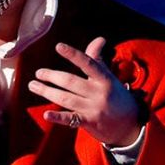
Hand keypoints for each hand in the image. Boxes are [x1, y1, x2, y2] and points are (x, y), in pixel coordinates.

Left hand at [27, 37, 141, 145]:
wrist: (130, 125)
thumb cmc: (116, 97)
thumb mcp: (109, 77)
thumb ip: (98, 59)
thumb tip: (99, 38)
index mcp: (104, 79)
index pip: (88, 63)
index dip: (73, 54)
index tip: (58, 46)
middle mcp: (99, 93)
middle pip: (71, 82)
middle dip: (52, 76)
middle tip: (38, 73)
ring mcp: (94, 109)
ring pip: (66, 98)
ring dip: (47, 91)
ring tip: (33, 85)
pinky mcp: (90, 123)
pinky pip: (71, 120)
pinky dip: (58, 117)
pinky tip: (46, 114)